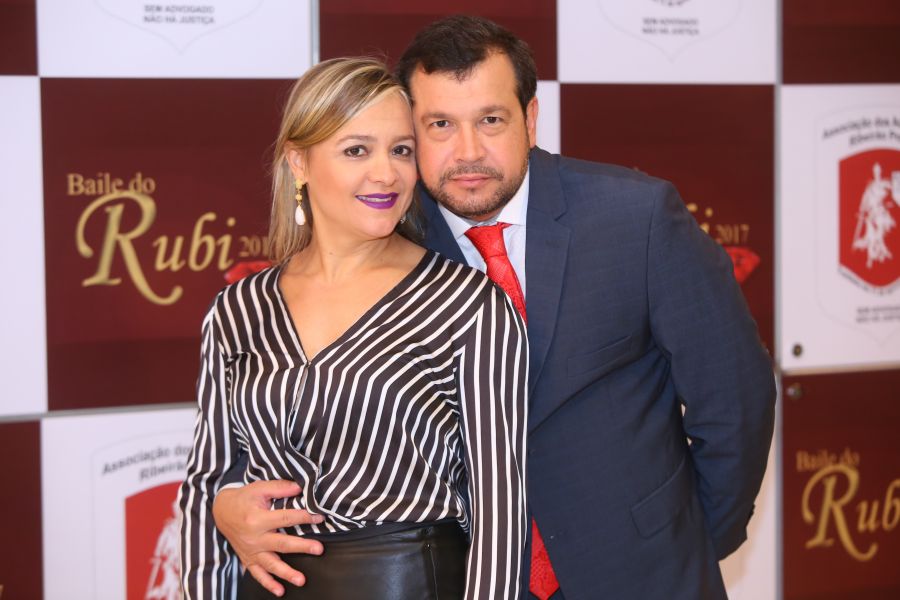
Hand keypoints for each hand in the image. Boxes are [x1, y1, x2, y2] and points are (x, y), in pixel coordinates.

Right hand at [213, 480, 324, 596]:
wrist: (221, 512)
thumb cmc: (244, 499)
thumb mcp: (260, 488)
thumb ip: (280, 488)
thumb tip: (300, 487)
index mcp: (258, 519)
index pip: (285, 519)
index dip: (304, 518)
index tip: (319, 518)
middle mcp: (254, 538)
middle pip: (282, 544)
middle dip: (302, 547)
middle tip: (319, 549)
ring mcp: (251, 551)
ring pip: (271, 564)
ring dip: (287, 573)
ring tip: (302, 580)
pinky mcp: (248, 559)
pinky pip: (258, 574)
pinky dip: (268, 584)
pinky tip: (280, 591)